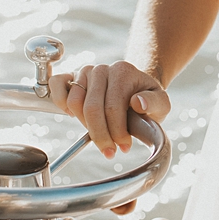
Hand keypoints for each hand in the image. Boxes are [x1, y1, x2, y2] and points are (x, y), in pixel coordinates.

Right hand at [48, 62, 170, 160]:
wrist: (135, 89)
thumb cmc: (147, 99)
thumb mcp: (161, 103)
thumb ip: (154, 102)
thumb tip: (137, 102)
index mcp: (123, 72)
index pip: (112, 107)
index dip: (116, 132)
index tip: (124, 147)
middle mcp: (102, 69)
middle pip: (91, 108)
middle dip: (100, 135)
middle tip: (110, 151)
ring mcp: (85, 71)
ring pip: (74, 102)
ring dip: (85, 125)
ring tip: (101, 133)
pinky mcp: (71, 75)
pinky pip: (57, 84)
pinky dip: (61, 102)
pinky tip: (74, 116)